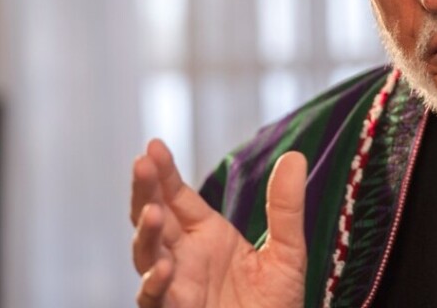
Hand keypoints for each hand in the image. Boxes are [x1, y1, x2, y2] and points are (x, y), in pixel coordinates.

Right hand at [130, 139, 306, 307]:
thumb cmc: (275, 305)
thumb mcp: (289, 253)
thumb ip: (286, 208)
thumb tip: (294, 156)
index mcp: (206, 235)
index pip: (177, 196)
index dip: (164, 172)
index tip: (153, 145)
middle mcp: (184, 257)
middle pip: (153, 218)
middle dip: (144, 192)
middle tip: (141, 163)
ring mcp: (176, 287)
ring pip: (147, 256)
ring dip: (145, 234)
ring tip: (153, 212)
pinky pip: (155, 299)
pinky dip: (155, 283)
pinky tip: (165, 267)